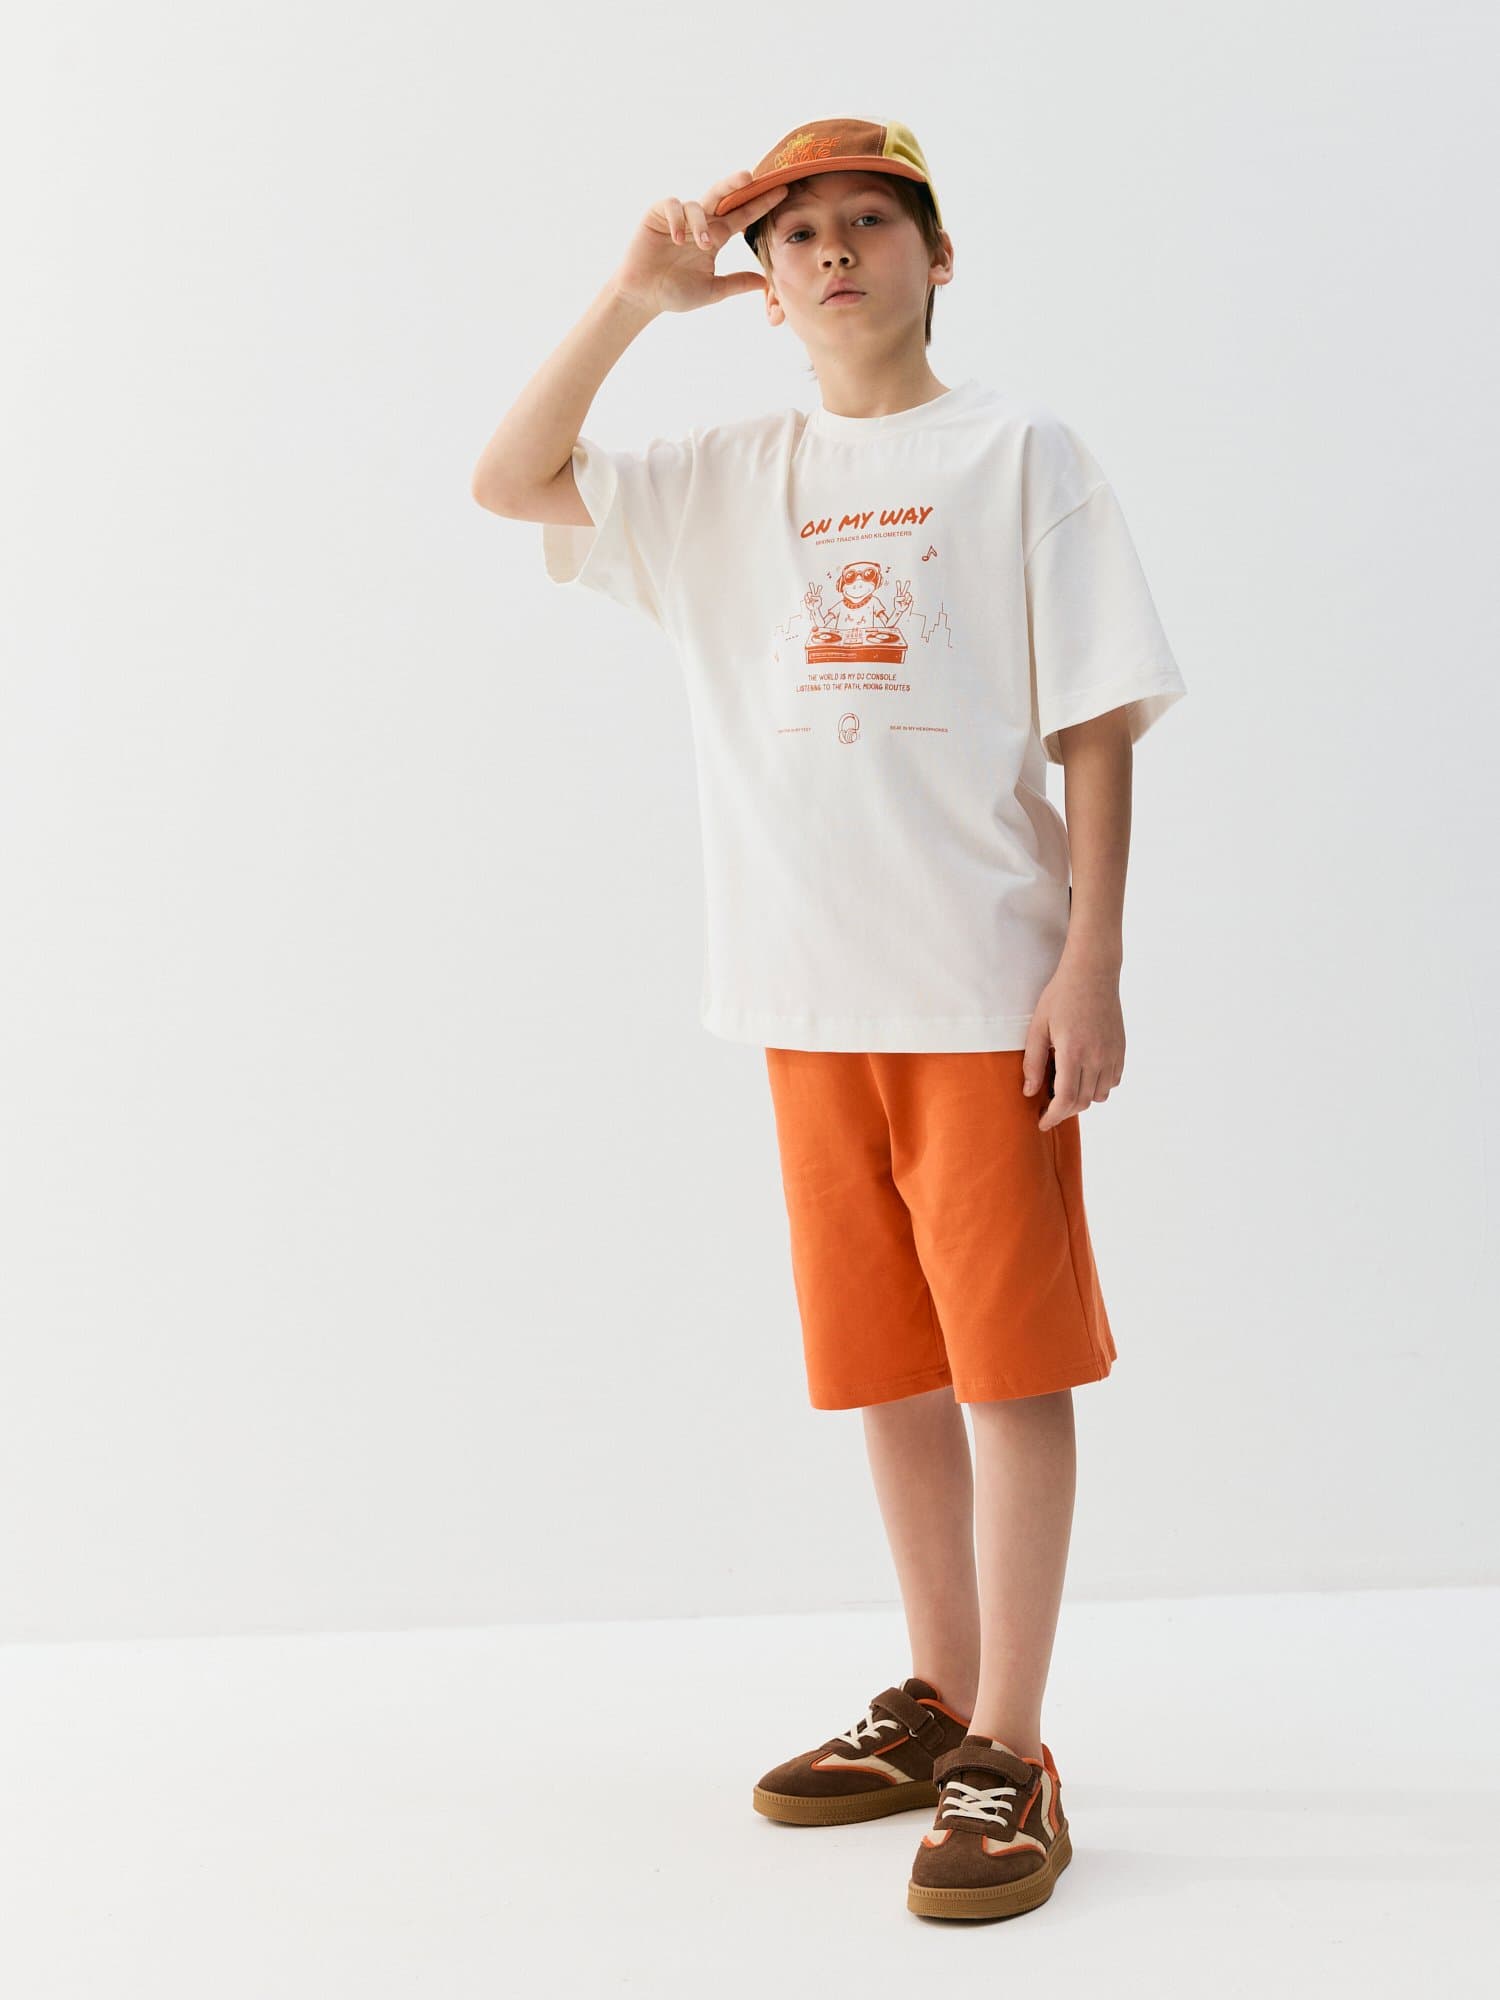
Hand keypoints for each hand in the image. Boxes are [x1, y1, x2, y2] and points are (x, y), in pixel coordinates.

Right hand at [612, 173, 787, 316]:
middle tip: (749, 177)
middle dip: (735, 184)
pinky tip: (677, 239)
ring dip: (702, 223)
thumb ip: (736, 283)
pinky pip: (672, 205)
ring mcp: (679, 216)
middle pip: (722, 195)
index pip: (741, 216)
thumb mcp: (712, 290)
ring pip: (696, 205)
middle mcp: (700, 222)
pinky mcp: (658, 214)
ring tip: (703, 245)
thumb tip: (765, 282)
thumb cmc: (674, 293)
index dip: (760, 204)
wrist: (643, 296)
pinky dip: (677, 219)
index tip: (782, 192)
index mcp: (715, 236)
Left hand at [1021, 957, 1124, 1130]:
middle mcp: (1097, 1057)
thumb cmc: (1061, 996)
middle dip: (1064, 1111)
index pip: (1066, 1099)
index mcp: (1073, 1052)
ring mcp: (1112, 1054)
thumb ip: (1033, 1062)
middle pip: (1082, 1102)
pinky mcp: (1121, 1050)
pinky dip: (1098, 1087)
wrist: (1093, 973)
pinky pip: (1113, 1081)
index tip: (1042, 1122)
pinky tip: (1084, 1076)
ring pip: (1099, 1095)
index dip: (1053, 1116)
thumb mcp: (1038, 1027)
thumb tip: (1030, 1093)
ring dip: (1081, 1100)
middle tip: (1048, 1109)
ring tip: (1065, 1089)